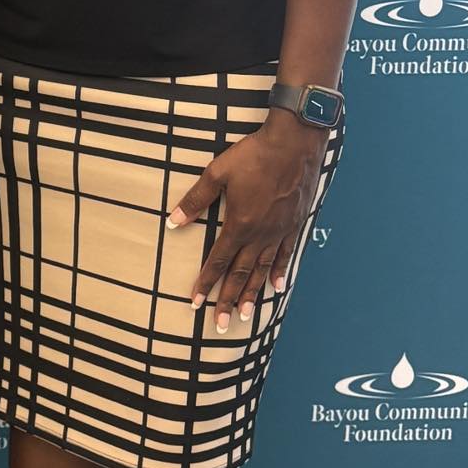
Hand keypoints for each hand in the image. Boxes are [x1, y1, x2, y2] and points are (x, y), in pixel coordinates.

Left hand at [166, 112, 324, 330]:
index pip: (218, 261)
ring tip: (244, 316)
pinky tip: (276, 288)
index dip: (206, 283)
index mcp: (240, 224)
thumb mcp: (217, 173)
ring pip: (263, 270)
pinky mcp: (294, 224)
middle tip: (221, 324)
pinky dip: (279, 272)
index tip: (196, 303)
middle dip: (228, 300)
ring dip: (252, 294)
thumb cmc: (253, 155)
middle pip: (240, 274)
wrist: (294, 143)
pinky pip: (285, 254)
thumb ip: (196, 200)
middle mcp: (260, 234)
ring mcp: (279, 231)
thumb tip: (173, 221)